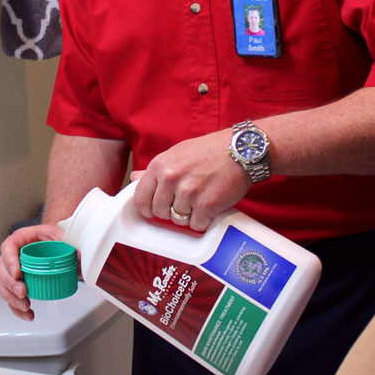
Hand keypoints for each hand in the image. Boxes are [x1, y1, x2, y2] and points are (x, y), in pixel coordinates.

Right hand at [0, 223, 64, 320]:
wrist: (60, 247)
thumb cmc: (56, 238)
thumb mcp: (64, 236)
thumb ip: (72, 244)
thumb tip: (80, 255)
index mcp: (23, 238)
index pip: (8, 246)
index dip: (9, 260)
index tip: (17, 273)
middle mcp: (15, 254)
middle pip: (1, 268)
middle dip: (10, 284)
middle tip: (23, 292)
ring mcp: (14, 270)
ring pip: (3, 284)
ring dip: (12, 298)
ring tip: (26, 305)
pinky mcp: (18, 283)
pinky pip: (10, 296)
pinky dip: (16, 308)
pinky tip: (27, 313)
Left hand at [132, 130, 250, 230]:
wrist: (240, 150)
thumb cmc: (209, 151)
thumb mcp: (177, 154)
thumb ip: (156, 170)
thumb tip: (134, 179)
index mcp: (160, 165)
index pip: (140, 198)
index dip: (147, 208)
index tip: (154, 210)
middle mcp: (171, 178)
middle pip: (159, 212)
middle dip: (170, 211)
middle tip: (185, 202)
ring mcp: (188, 192)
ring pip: (178, 220)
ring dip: (190, 215)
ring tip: (201, 198)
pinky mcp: (206, 204)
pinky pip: (197, 225)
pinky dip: (205, 219)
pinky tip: (211, 205)